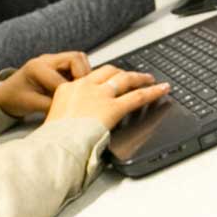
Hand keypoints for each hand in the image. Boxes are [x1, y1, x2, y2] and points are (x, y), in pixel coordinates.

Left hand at [0, 51, 92, 118]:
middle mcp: (47, 60)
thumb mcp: (31, 104)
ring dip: (85, 74)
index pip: (62, 78)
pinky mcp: (59, 66)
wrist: (6, 94)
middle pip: (76, 58)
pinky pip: (77, 66)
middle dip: (83, 76)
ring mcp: (54, 61)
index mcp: (37, 67)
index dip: (70, 92)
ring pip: (79, 60)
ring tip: (82, 91)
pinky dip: (81, 76)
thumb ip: (50, 106)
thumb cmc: (15, 98)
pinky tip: (78, 90)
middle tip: (84, 93)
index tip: (74, 105)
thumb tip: (70, 110)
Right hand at [44, 65, 168, 130]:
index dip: (104, 77)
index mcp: (68, 89)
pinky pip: (138, 97)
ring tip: (150, 79)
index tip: (110, 79)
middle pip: (109, 72)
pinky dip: (153, 92)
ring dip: (139, 77)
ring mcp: (100, 95)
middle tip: (132, 76)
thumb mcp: (55, 120)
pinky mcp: (113, 107)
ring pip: (125, 79)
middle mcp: (85, 87)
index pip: (90, 77)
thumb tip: (76, 124)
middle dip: (122, 73)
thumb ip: (69, 116)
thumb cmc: (53, 139)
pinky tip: (162, 90)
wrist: (56, 145)